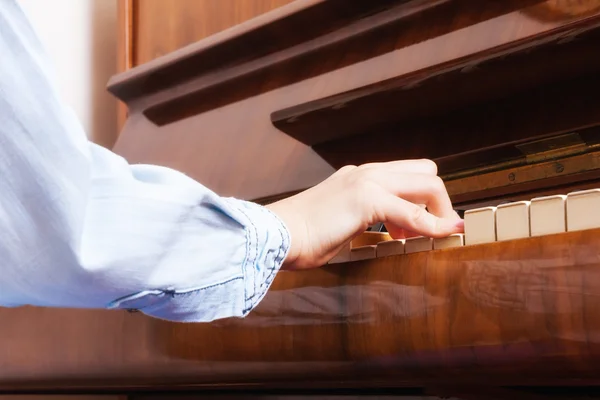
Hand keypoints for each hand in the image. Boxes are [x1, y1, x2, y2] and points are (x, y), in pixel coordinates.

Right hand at [266, 159, 463, 269]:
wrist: (276, 234)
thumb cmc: (302, 235)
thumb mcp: (341, 220)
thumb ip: (365, 219)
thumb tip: (390, 232)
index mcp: (359, 176)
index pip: (408, 173)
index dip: (423, 199)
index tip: (417, 228)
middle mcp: (366, 171)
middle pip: (426, 171)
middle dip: (439, 202)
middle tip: (429, 230)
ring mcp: (366, 181)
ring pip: (427, 184)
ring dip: (440, 212)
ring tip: (431, 236)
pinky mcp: (365, 199)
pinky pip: (412, 212)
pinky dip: (433, 226)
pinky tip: (441, 236)